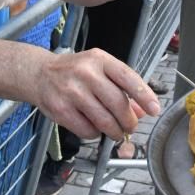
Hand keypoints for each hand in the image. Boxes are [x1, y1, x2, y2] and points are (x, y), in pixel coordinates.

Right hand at [34, 48, 159, 140]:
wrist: (40, 74)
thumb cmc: (74, 71)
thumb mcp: (99, 70)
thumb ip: (122, 87)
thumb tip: (142, 111)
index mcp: (99, 59)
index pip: (128, 77)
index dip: (144, 95)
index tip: (154, 109)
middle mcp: (86, 73)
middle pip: (117, 103)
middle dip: (129, 121)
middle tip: (130, 127)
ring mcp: (72, 91)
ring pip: (104, 120)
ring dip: (114, 131)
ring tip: (115, 132)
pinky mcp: (61, 109)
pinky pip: (87, 130)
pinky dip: (95, 134)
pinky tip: (93, 127)